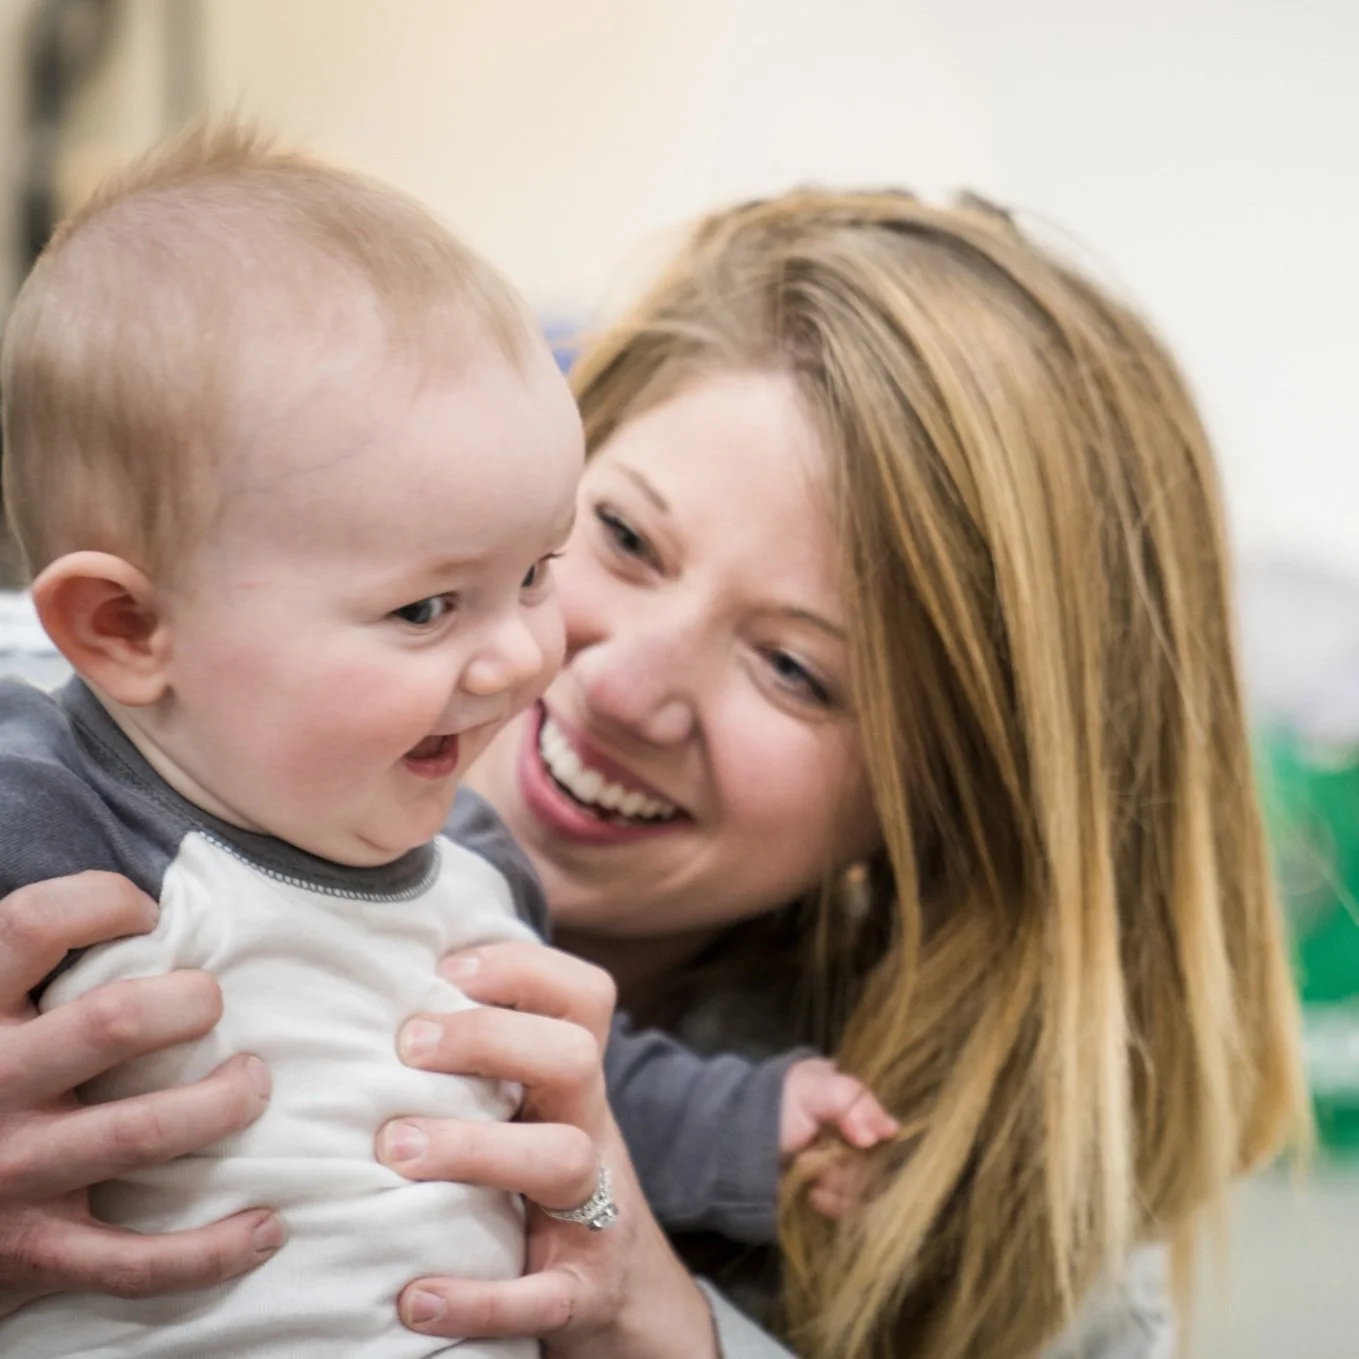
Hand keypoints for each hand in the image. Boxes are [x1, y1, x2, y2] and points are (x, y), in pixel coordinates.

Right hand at [0, 872, 280, 1315]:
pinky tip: (266, 1227)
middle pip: (113, 1022)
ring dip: (220, 1105)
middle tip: (212, 1005)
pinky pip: (133, 1261)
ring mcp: (16, 1174)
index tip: (149, 917)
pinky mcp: (36, 1253)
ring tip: (254, 1084)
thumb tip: (143, 911)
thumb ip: (26, 969)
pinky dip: (210, 1252)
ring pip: (142, 1132)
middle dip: (189, 1003)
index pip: (35, 924)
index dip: (104, 903)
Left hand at [376, 942, 719, 1358]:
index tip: (446, 970)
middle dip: (493, 1039)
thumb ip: (491, 1060)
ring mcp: (594, 1213)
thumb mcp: (538, 1111)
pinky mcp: (580, 1292)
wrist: (628, 1293)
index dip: (521, 968)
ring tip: (393, 1151)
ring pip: (562, 1161)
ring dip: (476, 1150)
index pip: (582, 997)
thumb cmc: (545, 1178)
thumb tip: (391, 985)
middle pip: (574, 1059)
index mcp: (575, 1085)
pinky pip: (541, 1296)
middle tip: (409, 1046)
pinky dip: (479, 1299)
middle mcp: (591, 1133)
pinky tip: (415, 1300)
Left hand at [781, 1057, 896, 1220]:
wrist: (730, 1148)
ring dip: (843, 1185)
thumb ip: (852, 1100)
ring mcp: (843, 1163)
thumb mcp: (812, 1088)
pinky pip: (852, 1206)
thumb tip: (888, 1130)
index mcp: (852, 1098)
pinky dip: (835, 1204)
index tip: (861, 1140)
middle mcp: (854, 1131)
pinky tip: (815, 1196)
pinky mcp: (832, 1192)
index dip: (879, 1133)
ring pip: (868, 1183)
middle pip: (880, 1156)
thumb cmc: (774, 1106)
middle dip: (856, 1165)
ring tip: (817, 1180)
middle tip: (828, 1163)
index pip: (886, 1119)